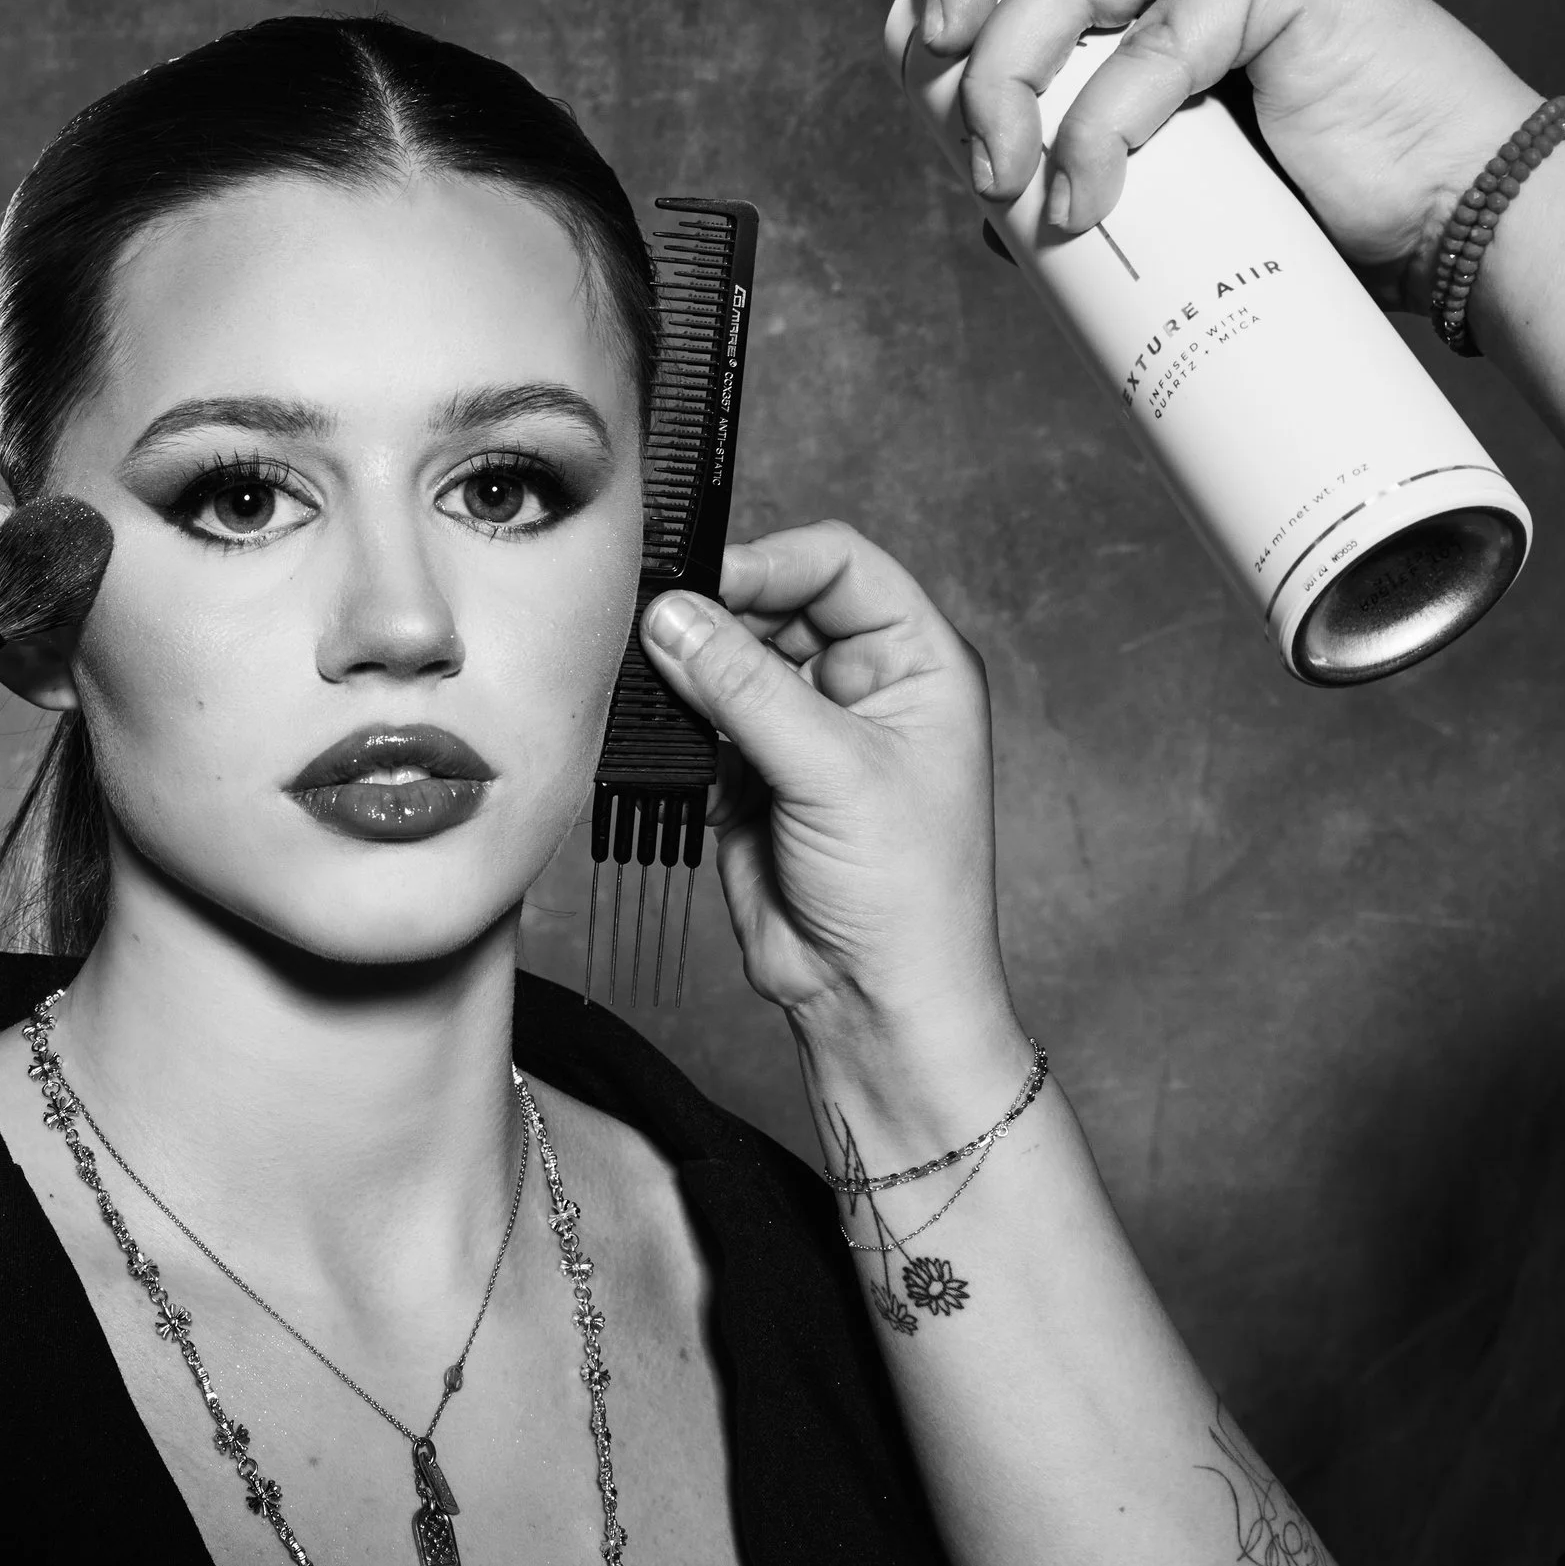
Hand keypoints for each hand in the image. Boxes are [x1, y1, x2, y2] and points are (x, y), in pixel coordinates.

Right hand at [639, 523, 1009, 1047]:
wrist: (872, 1004)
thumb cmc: (906, 895)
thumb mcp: (834, 772)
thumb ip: (747, 686)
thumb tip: (673, 613)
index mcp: (918, 662)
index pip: (840, 564)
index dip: (773, 561)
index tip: (703, 582)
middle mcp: (863, 684)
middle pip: (776, 603)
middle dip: (718, 612)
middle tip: (655, 630)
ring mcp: (804, 728)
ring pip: (730, 657)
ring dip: (687, 664)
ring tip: (647, 675)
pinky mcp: (751, 773)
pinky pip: (700, 716)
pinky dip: (672, 716)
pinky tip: (652, 724)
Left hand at [892, 0, 1540, 307]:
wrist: (1454, 224)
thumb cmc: (1320, 209)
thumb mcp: (1175, 181)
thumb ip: (1096, 159)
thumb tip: (994, 208)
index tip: (915, 40)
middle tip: (940, 90)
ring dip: (1005, 73)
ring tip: (1003, 181)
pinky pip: (1152, 39)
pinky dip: (1096, 126)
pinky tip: (1081, 198)